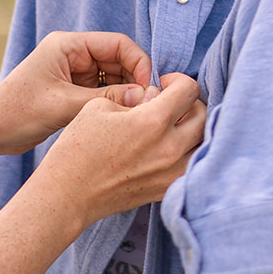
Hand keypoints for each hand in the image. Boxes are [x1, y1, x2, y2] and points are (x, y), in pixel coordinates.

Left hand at [0, 31, 155, 156]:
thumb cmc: (17, 112)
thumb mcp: (64, 105)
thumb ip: (106, 99)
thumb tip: (145, 97)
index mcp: (68, 45)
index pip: (118, 44)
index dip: (139, 63)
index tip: (149, 89)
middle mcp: (73, 54)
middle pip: (120, 60)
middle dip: (136, 81)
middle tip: (148, 106)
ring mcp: (74, 72)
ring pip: (115, 78)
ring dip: (127, 94)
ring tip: (137, 116)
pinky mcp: (74, 91)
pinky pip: (104, 92)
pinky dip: (115, 103)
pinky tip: (123, 120)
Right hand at [31, 74, 206, 226]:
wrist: (68, 193)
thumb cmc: (77, 148)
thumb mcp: (98, 107)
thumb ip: (131, 96)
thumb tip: (150, 96)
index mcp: (152, 122)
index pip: (189, 90)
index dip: (176, 80)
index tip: (162, 84)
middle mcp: (169, 148)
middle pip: (204, 116)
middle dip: (189, 103)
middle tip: (169, 103)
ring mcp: (171, 173)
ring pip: (203, 143)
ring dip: (193, 129)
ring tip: (172, 126)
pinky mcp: (166, 189)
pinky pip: (192, 167)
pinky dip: (188, 153)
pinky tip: (168, 148)